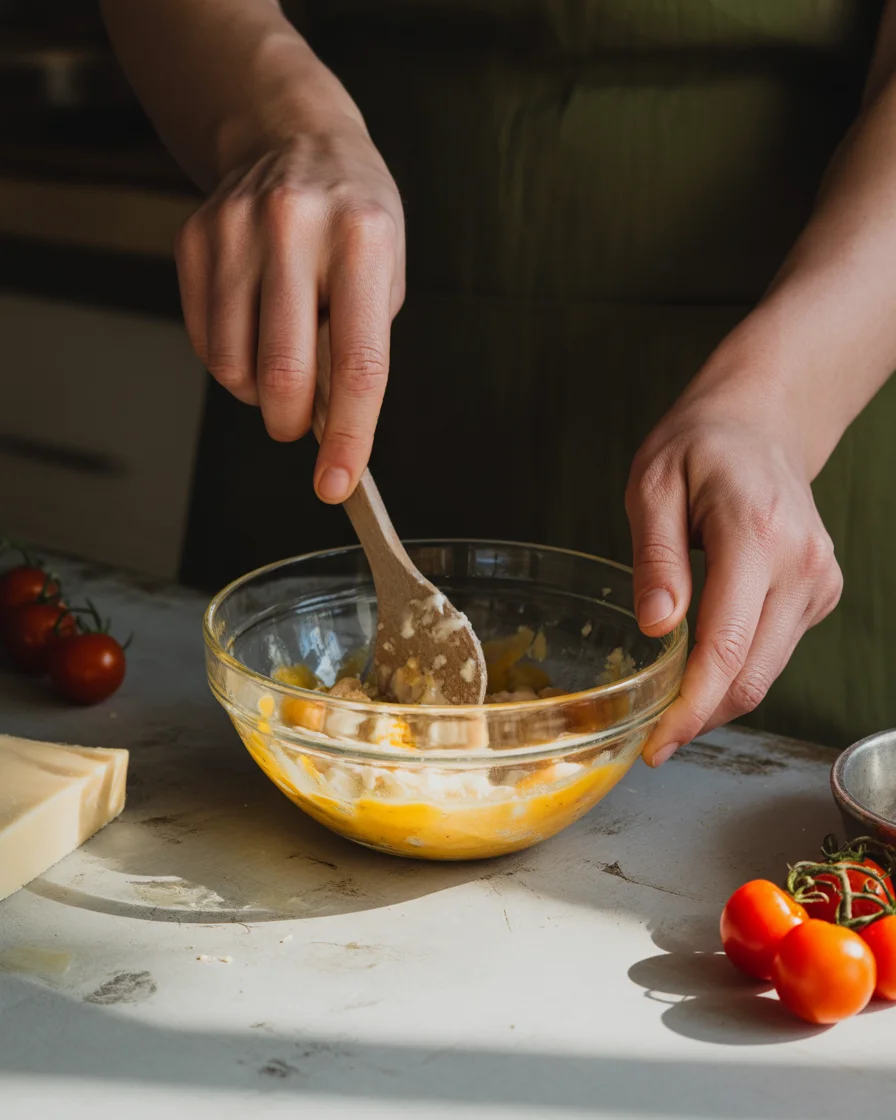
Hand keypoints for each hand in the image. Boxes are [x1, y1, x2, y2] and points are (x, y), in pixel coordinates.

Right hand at [175, 120, 404, 502]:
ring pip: (234, 367)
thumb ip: (359, 344)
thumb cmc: (354, 219)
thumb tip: (328, 423)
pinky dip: (230, 364)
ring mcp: (236, 231)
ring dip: (258, 394)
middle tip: (298, 423)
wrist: (292, 138)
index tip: (337, 484)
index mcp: (363, 241)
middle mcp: (295, 230)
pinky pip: (204, 342)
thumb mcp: (384, 272)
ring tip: (280, 362)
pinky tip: (252, 335)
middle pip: (283, 374)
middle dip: (291, 423)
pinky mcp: (195, 240)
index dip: (347, 437)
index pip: (358, 364)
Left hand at [626, 392, 842, 765]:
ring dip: (718, 699)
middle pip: (752, 676)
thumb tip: (658, 629)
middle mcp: (802, 566)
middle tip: (653, 737)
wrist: (762, 424)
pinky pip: (775, 652)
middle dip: (700, 718)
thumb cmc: (699, 446)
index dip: (690, 708)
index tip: (656, 743)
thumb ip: (655, 558)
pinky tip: (703, 663)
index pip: (727, 647)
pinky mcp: (822, 593)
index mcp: (757, 535)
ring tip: (670, 703)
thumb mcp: (652, 485)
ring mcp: (820, 582)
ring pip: (767, 673)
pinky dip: (737, 670)